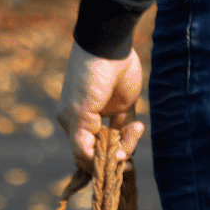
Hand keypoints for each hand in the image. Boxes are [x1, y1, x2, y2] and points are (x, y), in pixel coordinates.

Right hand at [56, 42, 144, 171]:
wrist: (109, 47)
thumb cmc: (88, 79)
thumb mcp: (78, 113)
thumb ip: (81, 142)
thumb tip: (90, 163)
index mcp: (72, 123)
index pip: (83, 155)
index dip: (97, 162)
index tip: (109, 160)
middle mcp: (88, 121)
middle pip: (101, 151)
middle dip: (114, 154)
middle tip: (124, 153)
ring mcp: (106, 113)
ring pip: (117, 142)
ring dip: (127, 143)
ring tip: (135, 130)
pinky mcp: (123, 106)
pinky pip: (128, 129)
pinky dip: (134, 133)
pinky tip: (137, 126)